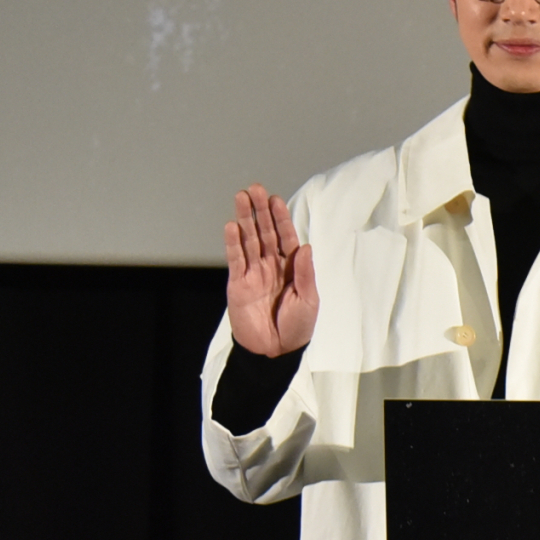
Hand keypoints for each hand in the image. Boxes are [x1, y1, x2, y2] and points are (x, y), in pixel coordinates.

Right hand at [224, 184, 318, 356]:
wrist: (275, 351)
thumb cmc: (297, 328)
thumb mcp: (308, 300)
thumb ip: (305, 274)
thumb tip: (306, 247)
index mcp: (292, 269)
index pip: (286, 237)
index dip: (280, 218)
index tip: (275, 199)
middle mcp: (272, 266)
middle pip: (264, 233)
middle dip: (260, 211)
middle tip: (254, 188)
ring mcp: (254, 274)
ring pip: (248, 241)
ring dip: (245, 219)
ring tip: (241, 197)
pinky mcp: (238, 284)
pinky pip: (235, 260)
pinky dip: (233, 243)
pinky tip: (232, 225)